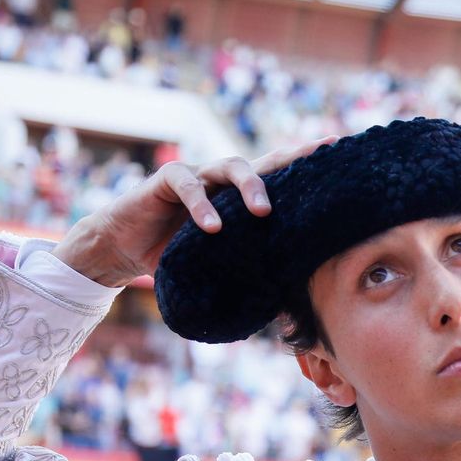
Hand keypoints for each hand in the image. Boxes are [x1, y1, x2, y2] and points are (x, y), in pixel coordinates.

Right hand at [52, 136, 335, 286]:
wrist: (124, 248)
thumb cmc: (176, 256)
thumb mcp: (219, 267)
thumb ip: (248, 274)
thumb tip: (287, 309)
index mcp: (239, 198)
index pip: (279, 176)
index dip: (305, 163)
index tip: (335, 151)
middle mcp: (222, 181)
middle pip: (262, 163)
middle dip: (289, 163)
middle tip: (311, 180)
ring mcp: (197, 176)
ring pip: (229, 166)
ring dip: (249, 186)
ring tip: (263, 212)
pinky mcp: (167, 180)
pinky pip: (187, 183)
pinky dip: (201, 204)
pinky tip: (212, 226)